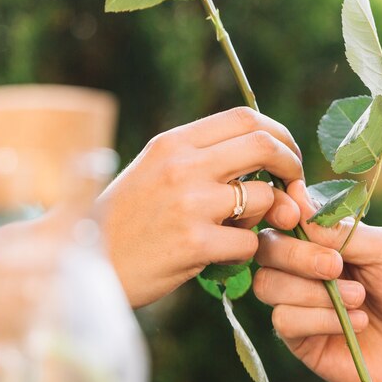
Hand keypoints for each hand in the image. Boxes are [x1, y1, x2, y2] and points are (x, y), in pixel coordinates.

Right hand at [99, 107, 302, 307]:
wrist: (86, 264)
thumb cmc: (126, 221)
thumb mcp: (156, 173)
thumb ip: (205, 163)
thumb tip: (266, 165)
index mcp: (174, 142)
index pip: (244, 117)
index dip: (278, 134)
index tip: (286, 156)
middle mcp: (183, 165)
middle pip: (263, 145)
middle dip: (291, 164)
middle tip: (294, 186)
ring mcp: (189, 203)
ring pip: (263, 198)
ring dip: (266, 216)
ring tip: (242, 229)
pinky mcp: (194, 243)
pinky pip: (249, 242)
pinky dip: (247, 251)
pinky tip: (224, 256)